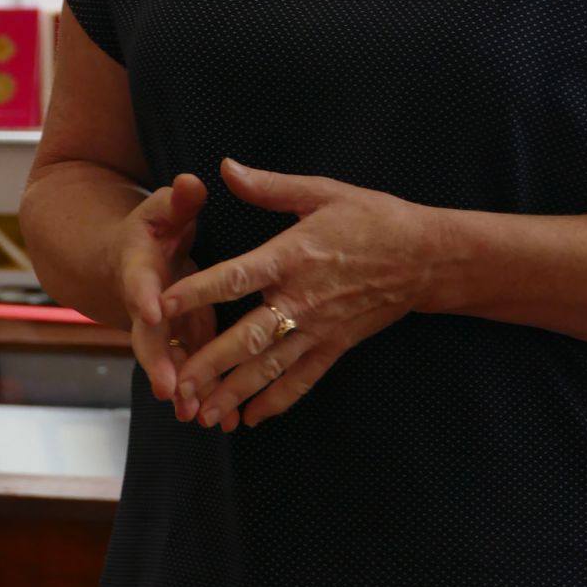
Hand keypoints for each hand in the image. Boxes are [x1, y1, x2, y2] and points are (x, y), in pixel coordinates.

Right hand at [112, 172, 236, 428]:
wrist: (131, 255)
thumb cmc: (156, 223)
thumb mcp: (163, 206)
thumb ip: (178, 199)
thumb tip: (191, 183)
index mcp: (140, 263)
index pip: (138, 279)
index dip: (143, 294)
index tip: (152, 310)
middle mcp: (148, 301)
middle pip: (148, 335)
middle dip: (159, 362)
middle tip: (170, 389)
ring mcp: (165, 325)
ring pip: (172, 360)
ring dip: (184, 387)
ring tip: (198, 415)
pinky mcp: (184, 337)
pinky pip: (194, 365)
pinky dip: (206, 389)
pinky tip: (228, 417)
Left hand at [158, 158, 441, 431]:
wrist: (425, 256)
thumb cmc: (372, 217)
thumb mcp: (323, 192)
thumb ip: (269, 187)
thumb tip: (225, 168)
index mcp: (293, 255)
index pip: (235, 277)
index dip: (198, 291)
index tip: (160, 306)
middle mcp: (302, 298)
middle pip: (248, 337)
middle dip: (210, 364)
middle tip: (175, 387)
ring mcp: (320, 328)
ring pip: (270, 367)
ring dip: (234, 392)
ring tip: (202, 415)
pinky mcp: (336, 346)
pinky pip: (302, 380)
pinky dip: (276, 401)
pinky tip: (251, 418)